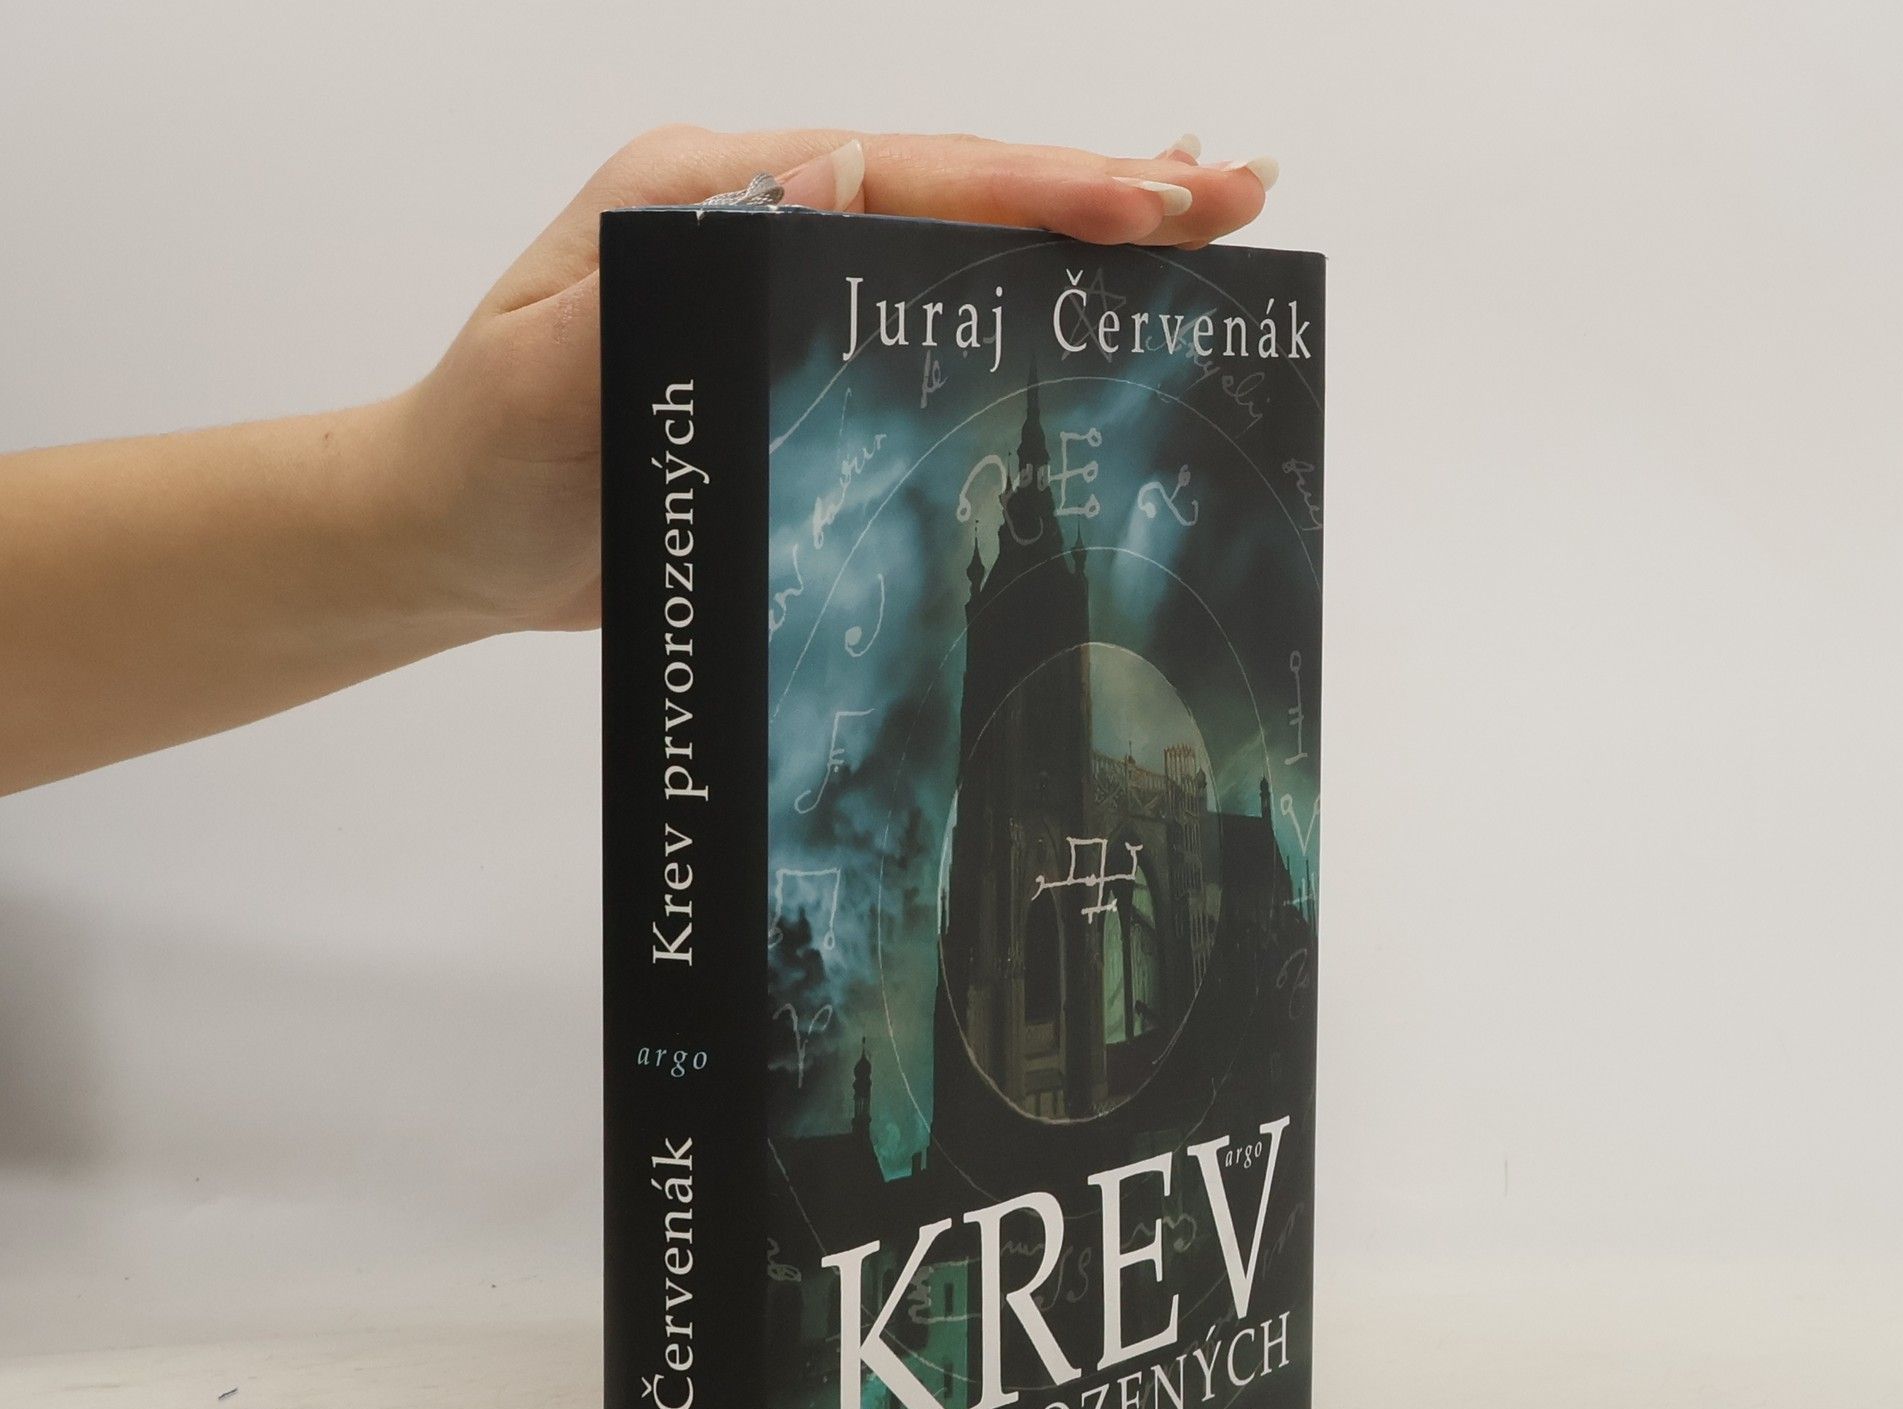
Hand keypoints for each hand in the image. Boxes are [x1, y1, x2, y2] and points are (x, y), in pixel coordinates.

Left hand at [396, 128, 1277, 636]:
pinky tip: (1086, 310)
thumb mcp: (549, 360)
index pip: (903, 172)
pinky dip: (1016, 308)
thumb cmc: (482, 454)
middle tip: (1237, 194)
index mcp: (708, 193)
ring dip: (1082, 238)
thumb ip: (674, 264)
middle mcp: (760, 220)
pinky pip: (924, 323)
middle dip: (1101, 190)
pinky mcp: (796, 365)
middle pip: (957, 191)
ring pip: (956, 248)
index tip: (1150, 202)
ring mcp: (784, 291)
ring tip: (1205, 226)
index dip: (1035, 186)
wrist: (449, 535)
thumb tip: (831, 163)